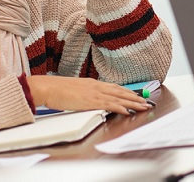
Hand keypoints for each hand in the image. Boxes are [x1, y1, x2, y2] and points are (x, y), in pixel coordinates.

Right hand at [26, 75, 149, 115]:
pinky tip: (127, 111)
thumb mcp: (74, 89)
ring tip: (143, 107)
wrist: (47, 87)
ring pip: (118, 98)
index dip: (126, 91)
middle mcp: (96, 86)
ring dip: (132, 103)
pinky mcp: (91, 101)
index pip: (114, 87)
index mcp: (92, 83)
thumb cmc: (56, 89)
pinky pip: (109, 105)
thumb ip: (84, 93)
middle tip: (146, 102)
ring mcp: (94, 93)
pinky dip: (120, 108)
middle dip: (134, 97)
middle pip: (120, 92)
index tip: (136, 95)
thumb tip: (89, 98)